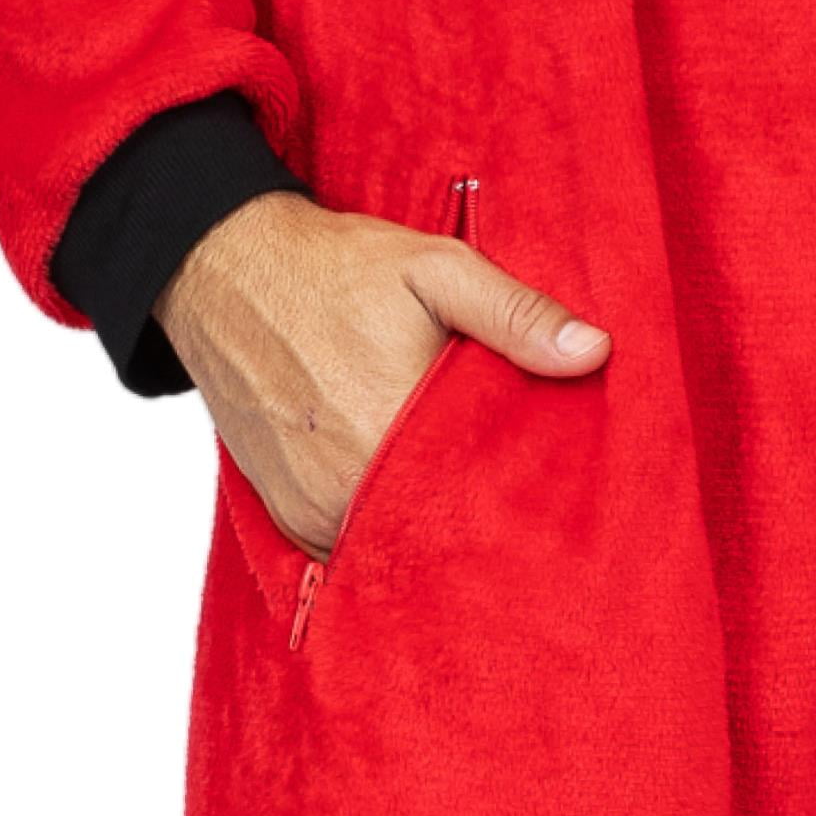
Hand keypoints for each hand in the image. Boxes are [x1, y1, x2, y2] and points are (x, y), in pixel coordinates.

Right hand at [157, 194, 606, 553]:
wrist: (222, 269)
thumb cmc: (334, 266)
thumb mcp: (436, 268)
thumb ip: (516, 315)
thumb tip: (594, 351)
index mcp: (393, 430)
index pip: (480, 500)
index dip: (517, 501)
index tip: (550, 497)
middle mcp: (345, 486)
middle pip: (437, 532)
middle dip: (476, 519)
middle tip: (518, 506)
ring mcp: (310, 508)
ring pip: (391, 545)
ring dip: (425, 529)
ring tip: (464, 503)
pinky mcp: (286, 514)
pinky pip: (346, 549)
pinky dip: (378, 532)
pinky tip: (408, 504)